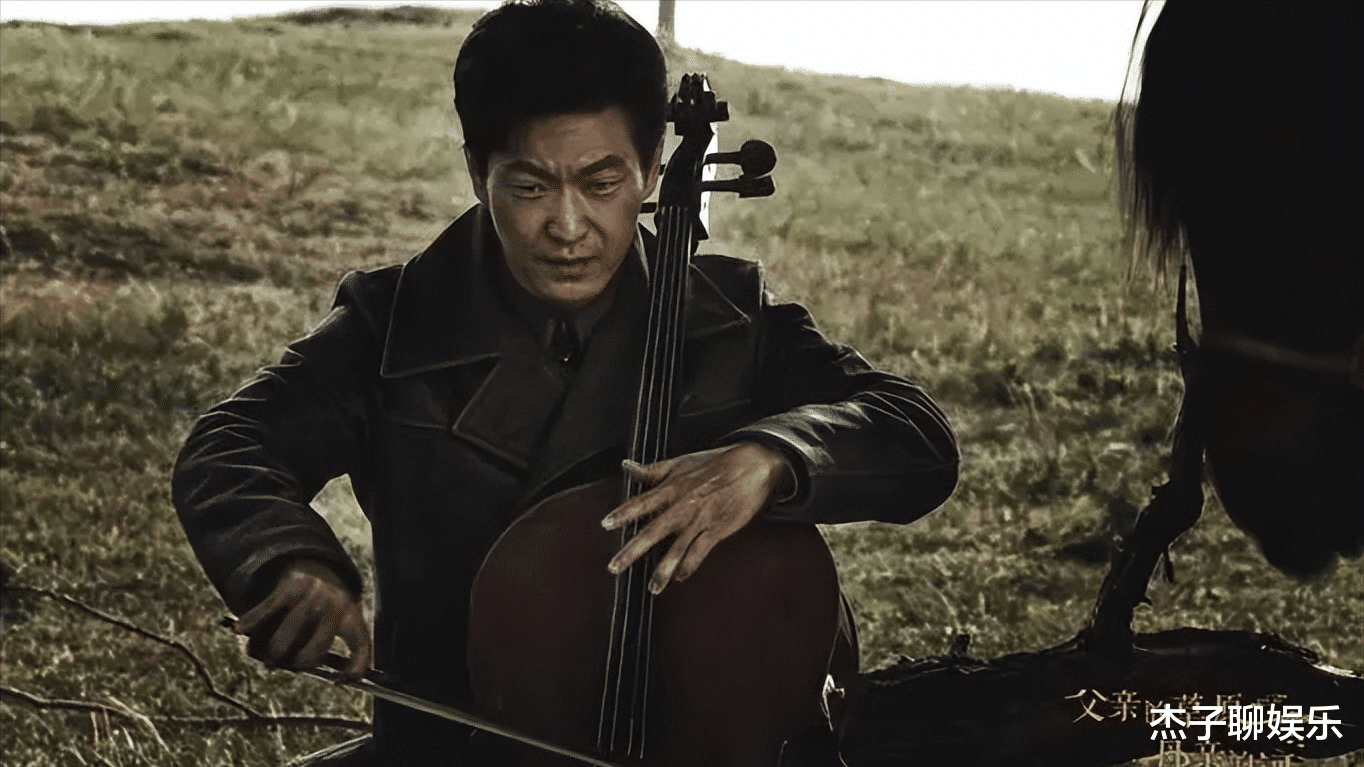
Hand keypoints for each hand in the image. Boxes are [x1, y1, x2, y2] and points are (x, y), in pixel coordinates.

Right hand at [235, 558, 371, 680]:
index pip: (360, 643)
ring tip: (267, 658)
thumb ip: (343, 652)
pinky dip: (253, 620)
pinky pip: (268, 608)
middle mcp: (334, 604)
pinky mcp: (290, 587)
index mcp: (351, 616)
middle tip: (288, 666)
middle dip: (298, 663)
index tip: (343, 680)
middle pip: (316, 647)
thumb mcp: (345, 622)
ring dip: (273, 651)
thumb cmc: (328, 608)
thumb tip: (337, 680)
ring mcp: (312, 595)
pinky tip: (241, 629)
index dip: (356, 666)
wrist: (316, 568)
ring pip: (288, 633)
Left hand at [601, 442, 794, 594]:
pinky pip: (700, 551)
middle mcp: (682, 506)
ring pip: (677, 548)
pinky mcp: (717, 530)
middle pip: (652, 531)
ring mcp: (699, 520)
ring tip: (653, 587)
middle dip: (632, 551)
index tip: (605, 524)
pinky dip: (690, 565)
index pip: (641, 503)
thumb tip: (626, 466)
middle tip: (614, 567)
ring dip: (663, 569)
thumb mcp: (680, 462)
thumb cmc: (716, 463)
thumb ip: (651, 470)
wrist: (752, 466)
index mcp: (671, 488)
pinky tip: (681, 577)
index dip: (623, 514)